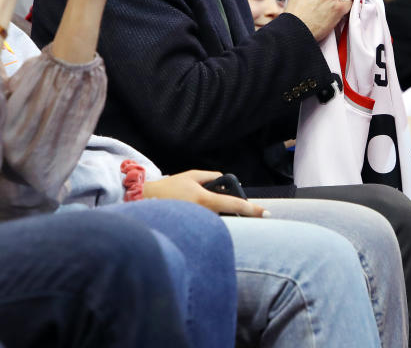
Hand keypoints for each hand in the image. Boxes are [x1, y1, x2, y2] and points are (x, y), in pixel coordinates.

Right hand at [141, 171, 266, 216]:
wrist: (144, 203)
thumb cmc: (167, 189)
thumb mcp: (190, 176)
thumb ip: (209, 176)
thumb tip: (223, 178)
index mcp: (205, 200)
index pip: (234, 204)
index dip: (252, 209)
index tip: (266, 213)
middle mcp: (204, 215)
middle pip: (229, 216)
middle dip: (232, 212)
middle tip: (223, 205)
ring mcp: (198, 226)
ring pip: (218, 222)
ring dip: (216, 216)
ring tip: (195, 207)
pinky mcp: (191, 233)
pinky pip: (207, 228)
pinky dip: (206, 222)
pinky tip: (191, 215)